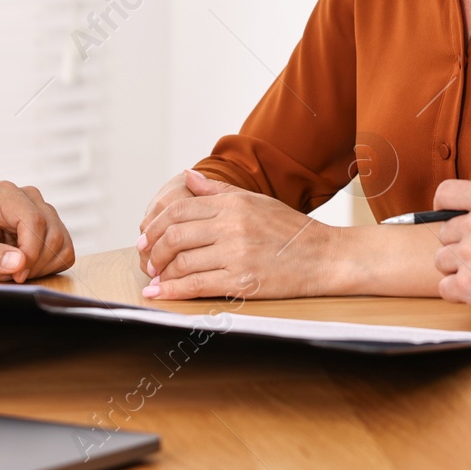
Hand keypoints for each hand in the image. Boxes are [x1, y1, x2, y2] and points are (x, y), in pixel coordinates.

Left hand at [0, 181, 74, 281]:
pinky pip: (66, 252)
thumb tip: (19, 260)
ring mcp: (43, 212)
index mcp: (3, 195)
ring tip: (13, 272)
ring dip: (40, 267)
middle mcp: (28, 197)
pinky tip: (26, 269)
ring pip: (62, 243)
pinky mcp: (53, 229)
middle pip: (52, 233)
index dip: (30, 251)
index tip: (16, 275)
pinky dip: (49, 268)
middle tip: (8, 276)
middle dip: (34, 263)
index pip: (34, 220)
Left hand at [137, 170, 334, 299]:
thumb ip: (219, 191)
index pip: (179, 208)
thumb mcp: (257, 201)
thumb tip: (188, 177)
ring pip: (181, 262)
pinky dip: (172, 290)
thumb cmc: (291, 230)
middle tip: (146, 259)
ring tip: (154, 277)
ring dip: (160, 272)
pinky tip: (160, 292)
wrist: (324, 256)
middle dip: (153, 249)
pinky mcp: (242, 281)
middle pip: (175, 235)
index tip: (146, 237)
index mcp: (234, 204)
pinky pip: (196, 285)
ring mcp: (236, 254)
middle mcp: (232, 226)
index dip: (155, 225)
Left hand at [432, 180, 470, 331]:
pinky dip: (460, 293)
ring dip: (459, 269)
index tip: (446, 216)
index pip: (447, 192)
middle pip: (445, 232)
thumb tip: (469, 213)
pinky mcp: (467, 285)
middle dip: (459, 245)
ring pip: (442, 260)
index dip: (442, 206)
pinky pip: (445, 287)